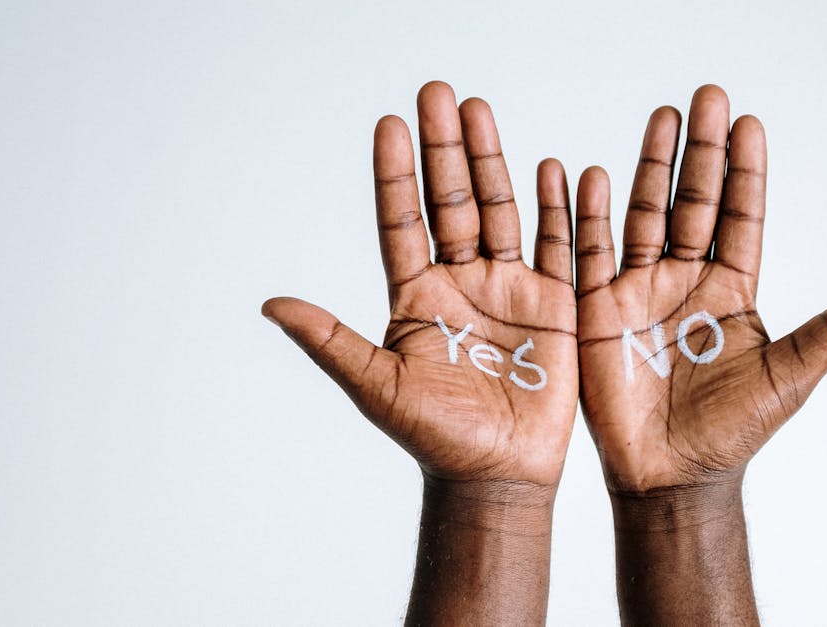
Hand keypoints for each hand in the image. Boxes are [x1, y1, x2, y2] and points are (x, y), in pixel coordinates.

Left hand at [262, 82, 577, 488]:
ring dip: (492, 161)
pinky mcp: (552, 304)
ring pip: (499, 210)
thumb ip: (330, 341)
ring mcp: (507, 289)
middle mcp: (459, 281)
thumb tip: (270, 304)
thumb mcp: (377, 387)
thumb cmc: (435, 438)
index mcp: (416, 295)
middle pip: (452, 200)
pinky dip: (557, 208)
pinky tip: (554, 169)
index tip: (390, 125)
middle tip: (438, 94)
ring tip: (481, 111)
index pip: (402, 220)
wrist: (497, 475)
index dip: (396, 174)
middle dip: (445, 148)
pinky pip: (555, 246)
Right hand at [575, 84, 826, 492]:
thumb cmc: (732, 432)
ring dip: (652, 166)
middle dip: (700, 150)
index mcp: (732, 290)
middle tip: (707, 97)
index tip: (749, 123)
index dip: (745, 172)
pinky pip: (593, 254)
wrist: (671, 475)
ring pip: (645, 214)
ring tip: (661, 118)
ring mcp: (641, 292)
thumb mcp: (788, 379)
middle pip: (693, 201)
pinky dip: (589, 216)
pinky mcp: (599, 311)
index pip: (741, 216)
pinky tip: (591, 176)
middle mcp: (686, 280)